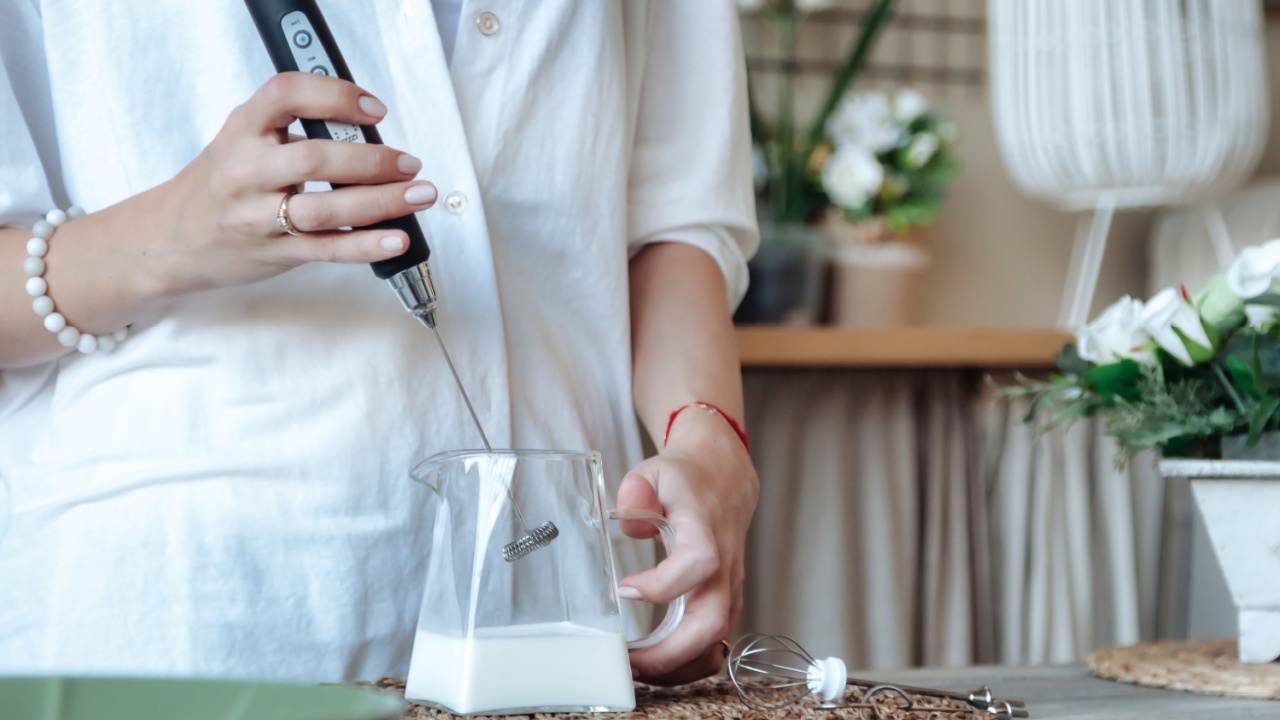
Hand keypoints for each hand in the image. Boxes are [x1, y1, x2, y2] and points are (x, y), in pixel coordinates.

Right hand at [141, 72, 436, 296]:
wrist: (169, 240)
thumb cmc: (217, 186)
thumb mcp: (241, 141)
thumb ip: (291, 130)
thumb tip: (364, 130)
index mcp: (241, 131)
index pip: (286, 95)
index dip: (335, 96)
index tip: (374, 109)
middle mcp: (246, 171)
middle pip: (315, 159)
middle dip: (372, 161)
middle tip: (409, 163)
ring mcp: (257, 217)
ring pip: (326, 208)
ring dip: (382, 202)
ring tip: (418, 195)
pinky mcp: (272, 253)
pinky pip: (326, 249)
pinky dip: (366, 245)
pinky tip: (396, 239)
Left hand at [616, 409, 757, 684]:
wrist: (724, 478)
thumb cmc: (685, 479)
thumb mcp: (655, 471)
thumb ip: (638, 489)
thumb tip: (629, 517)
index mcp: (705, 529)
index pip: (698, 563)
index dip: (661, 584)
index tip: (624, 589)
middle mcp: (724, 565)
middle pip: (712, 621)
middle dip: (669, 652)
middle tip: (626, 660)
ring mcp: (728, 587)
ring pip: (715, 642)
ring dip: (676, 666)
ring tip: (636, 670)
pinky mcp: (725, 602)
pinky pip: (713, 644)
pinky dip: (685, 663)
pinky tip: (654, 664)